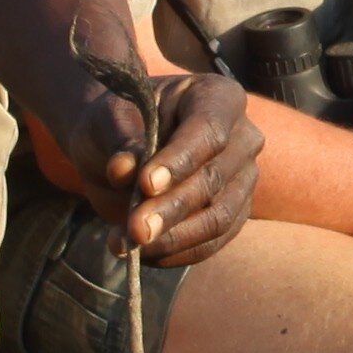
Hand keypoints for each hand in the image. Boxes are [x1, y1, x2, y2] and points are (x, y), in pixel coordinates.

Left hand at [32, 55, 263, 266]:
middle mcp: (242, 137)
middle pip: (214, 178)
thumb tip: (123, 170)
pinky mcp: (233, 214)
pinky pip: (213, 242)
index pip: (209, 131)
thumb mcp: (109, 118)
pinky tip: (142, 255)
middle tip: (134, 230)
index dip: (180, 160)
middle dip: (172, 208)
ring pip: (219, 217)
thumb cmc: (118, 122)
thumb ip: (119, 138)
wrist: (120, 147)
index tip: (145, 185)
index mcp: (217, 97)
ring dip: (174, 237)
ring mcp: (243, 179)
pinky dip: (177, 253)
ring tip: (128, 244)